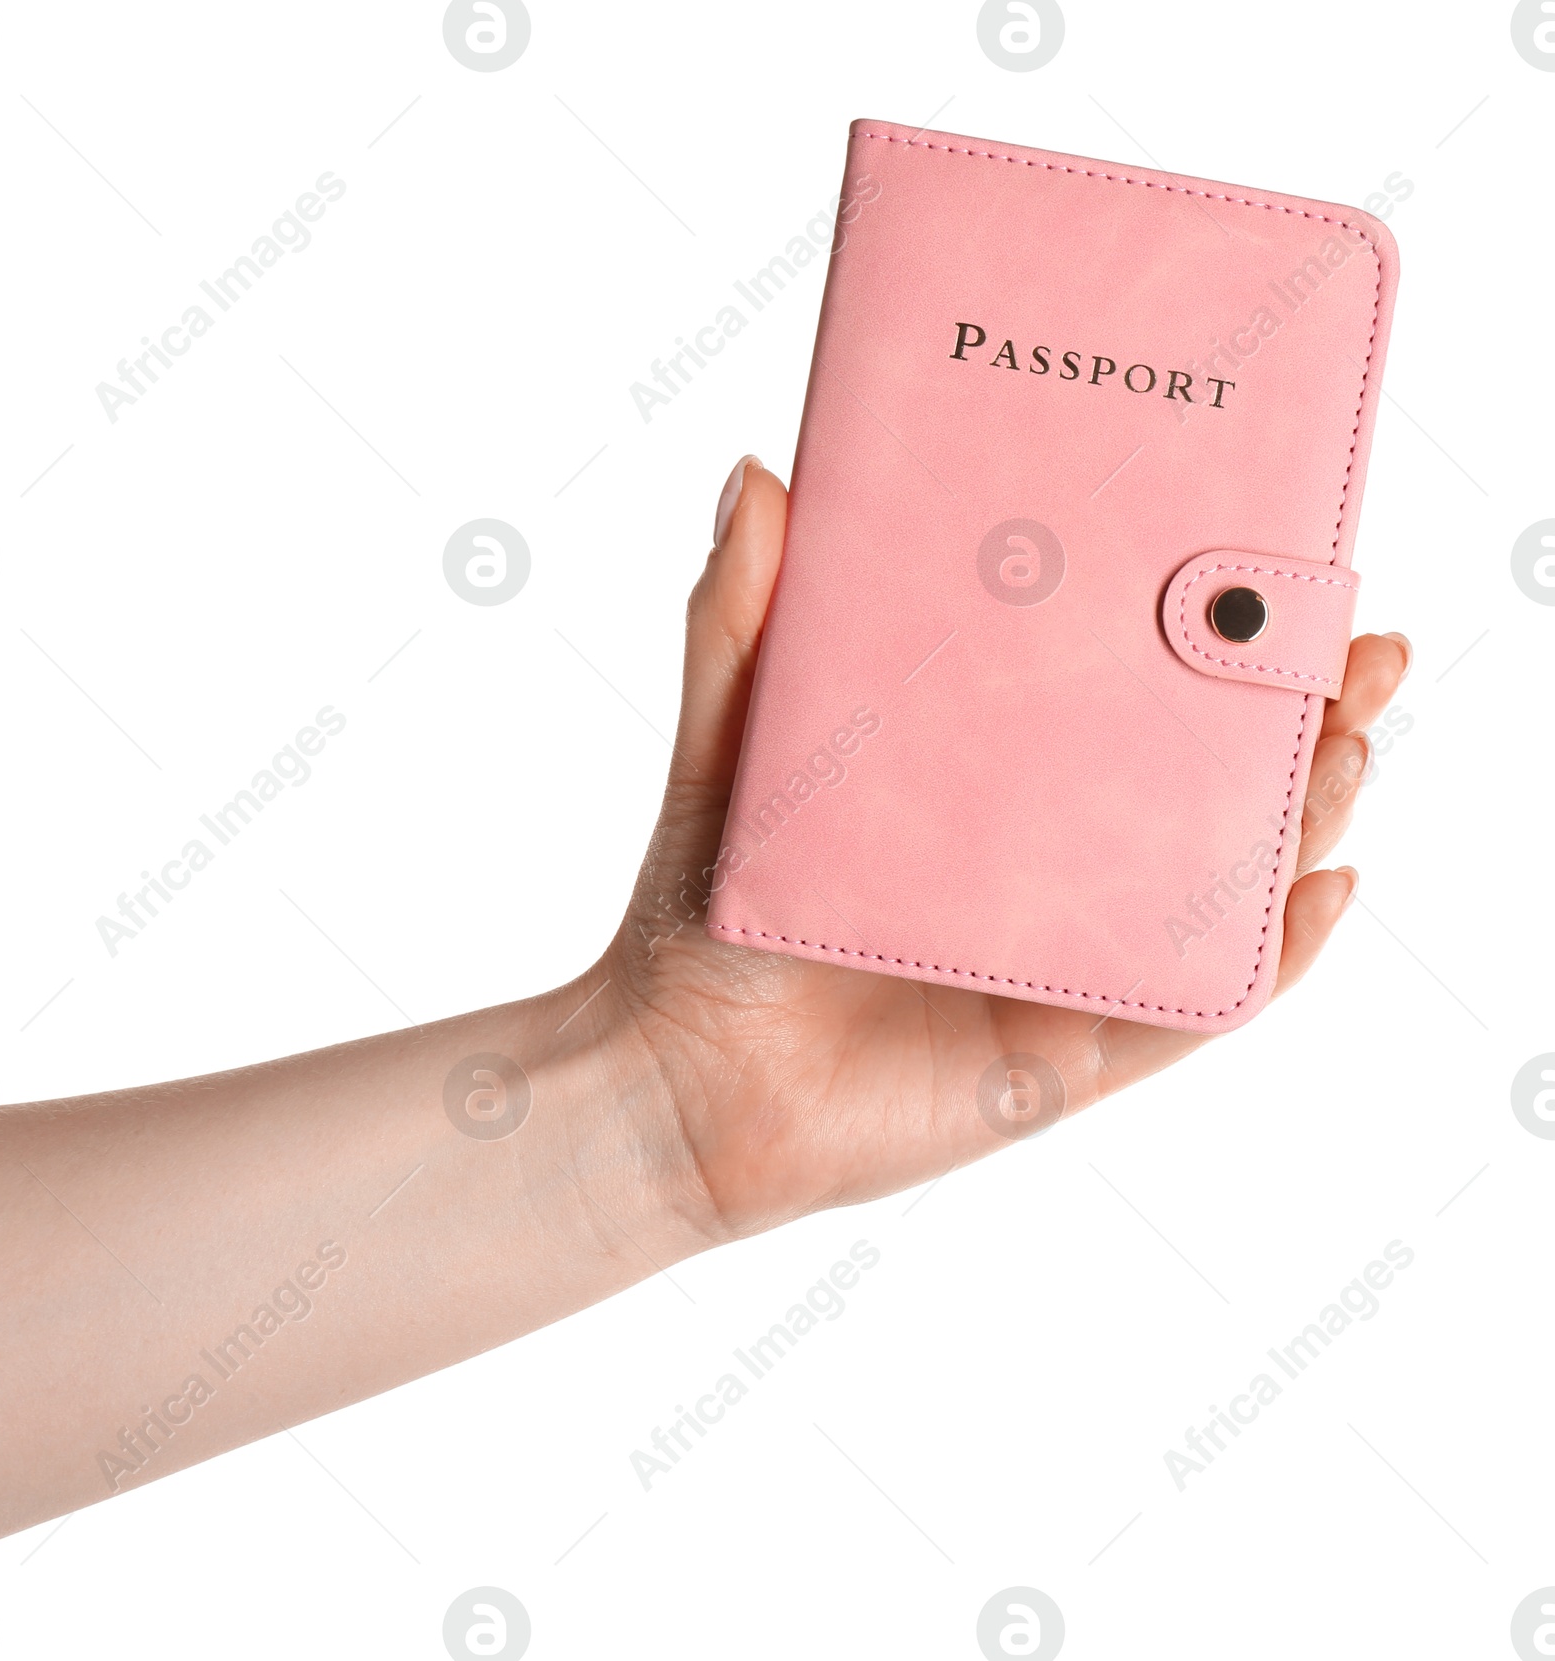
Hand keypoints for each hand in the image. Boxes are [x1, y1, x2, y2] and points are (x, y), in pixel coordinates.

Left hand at [604, 458, 1409, 1241]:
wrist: (676, 1082)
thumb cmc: (704, 916)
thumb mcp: (730, 750)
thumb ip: (740, 625)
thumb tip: (758, 474)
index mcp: (986, 787)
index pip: (1120, 698)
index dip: (1204, 638)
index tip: (1270, 557)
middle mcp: (1048, 866)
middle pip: (1205, 783)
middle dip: (1297, 715)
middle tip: (1354, 648)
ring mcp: (1071, 959)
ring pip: (1225, 884)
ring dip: (1306, 814)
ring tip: (1348, 742)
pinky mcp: (1072, 1054)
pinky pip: (1199, 1009)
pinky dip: (1274, 956)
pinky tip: (1320, 885)